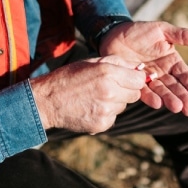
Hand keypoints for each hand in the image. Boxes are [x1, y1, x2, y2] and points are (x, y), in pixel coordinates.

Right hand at [29, 55, 145, 133]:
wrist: (47, 101)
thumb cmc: (68, 78)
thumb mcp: (91, 63)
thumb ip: (116, 62)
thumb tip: (137, 67)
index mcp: (108, 73)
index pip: (139, 80)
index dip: (133, 79)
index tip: (127, 79)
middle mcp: (110, 92)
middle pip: (134, 94)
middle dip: (125, 91)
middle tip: (108, 88)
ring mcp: (107, 110)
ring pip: (123, 106)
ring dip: (115, 102)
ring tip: (95, 97)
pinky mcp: (102, 124)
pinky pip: (113, 117)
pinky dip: (106, 113)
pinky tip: (91, 107)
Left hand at [99, 21, 187, 115]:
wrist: (113, 34)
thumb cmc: (139, 31)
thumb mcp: (162, 30)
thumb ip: (182, 35)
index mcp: (172, 61)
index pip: (185, 75)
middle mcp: (162, 73)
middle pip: (176, 87)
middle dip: (184, 98)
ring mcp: (149, 79)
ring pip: (162, 92)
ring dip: (170, 100)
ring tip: (176, 108)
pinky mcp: (134, 83)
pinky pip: (144, 92)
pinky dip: (151, 98)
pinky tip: (157, 103)